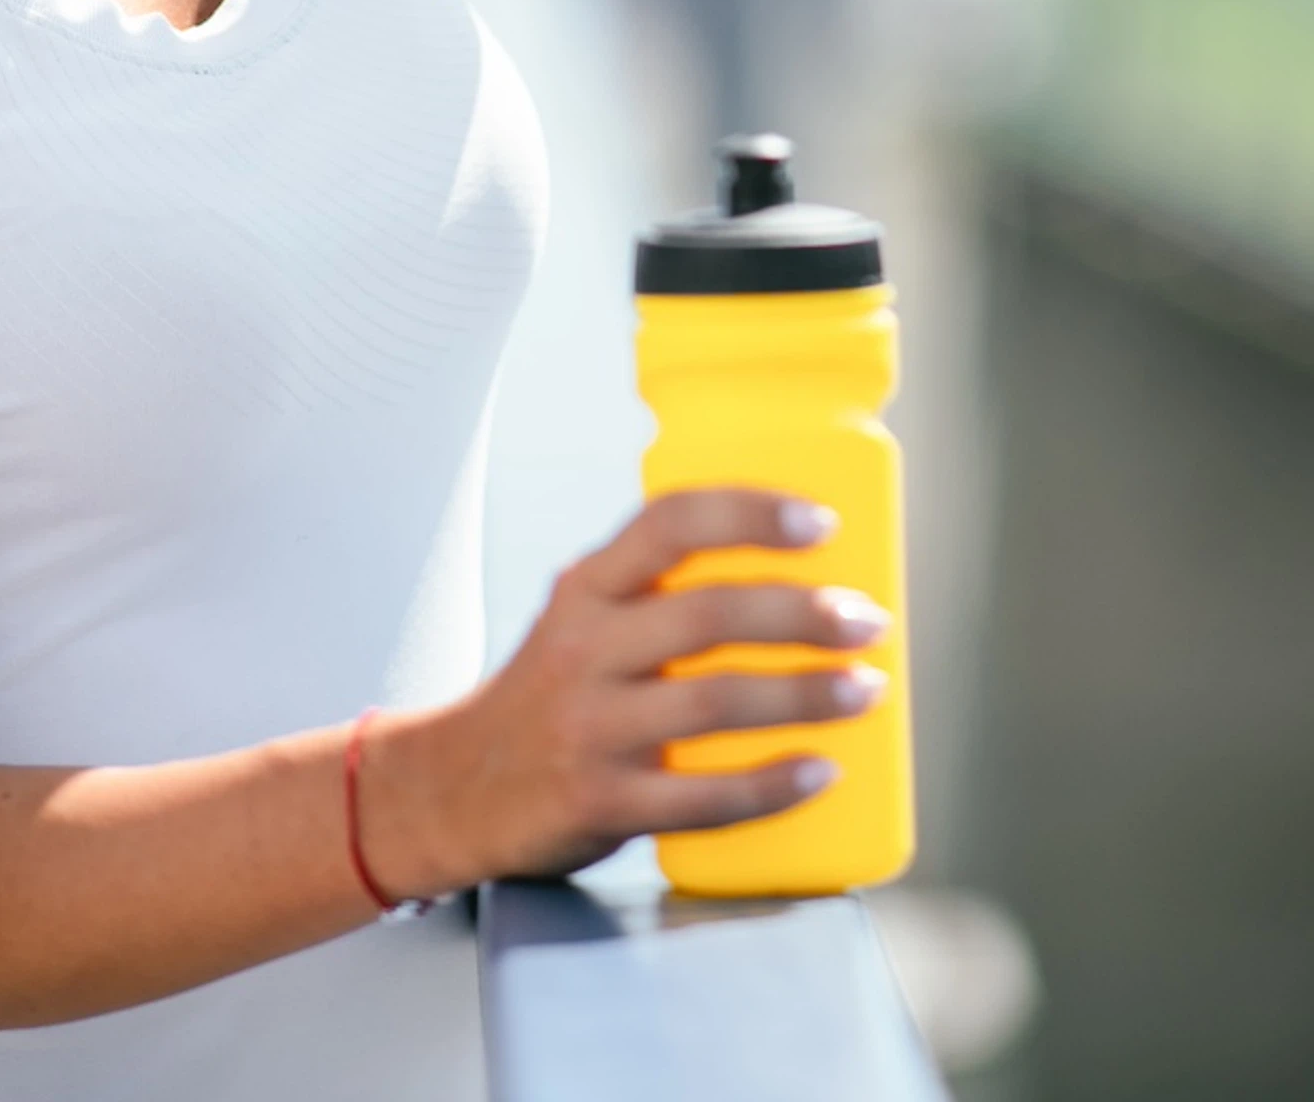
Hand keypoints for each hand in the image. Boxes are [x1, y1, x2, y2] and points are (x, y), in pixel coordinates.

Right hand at [351, 488, 889, 897]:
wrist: (447, 792)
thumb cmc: (545, 701)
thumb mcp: (579, 625)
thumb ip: (654, 599)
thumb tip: (796, 584)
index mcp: (585, 591)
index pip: (670, 523)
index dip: (751, 513)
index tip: (820, 523)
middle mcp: (583, 649)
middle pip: (709, 615)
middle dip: (804, 613)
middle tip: (866, 621)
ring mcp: (588, 727)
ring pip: (716, 702)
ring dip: (805, 695)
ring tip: (864, 690)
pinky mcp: (598, 801)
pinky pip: (702, 795)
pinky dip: (771, 785)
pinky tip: (819, 772)